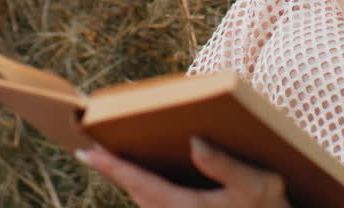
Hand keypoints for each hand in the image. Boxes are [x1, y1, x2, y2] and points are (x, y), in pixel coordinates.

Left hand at [77, 136, 291, 207]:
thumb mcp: (257, 185)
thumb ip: (225, 166)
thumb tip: (195, 142)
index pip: (140, 183)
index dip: (111, 167)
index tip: (85, 153)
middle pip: (134, 193)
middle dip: (114, 171)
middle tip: (91, 150)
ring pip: (143, 201)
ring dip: (128, 181)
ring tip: (112, 159)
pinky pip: (155, 205)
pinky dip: (144, 189)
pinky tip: (146, 177)